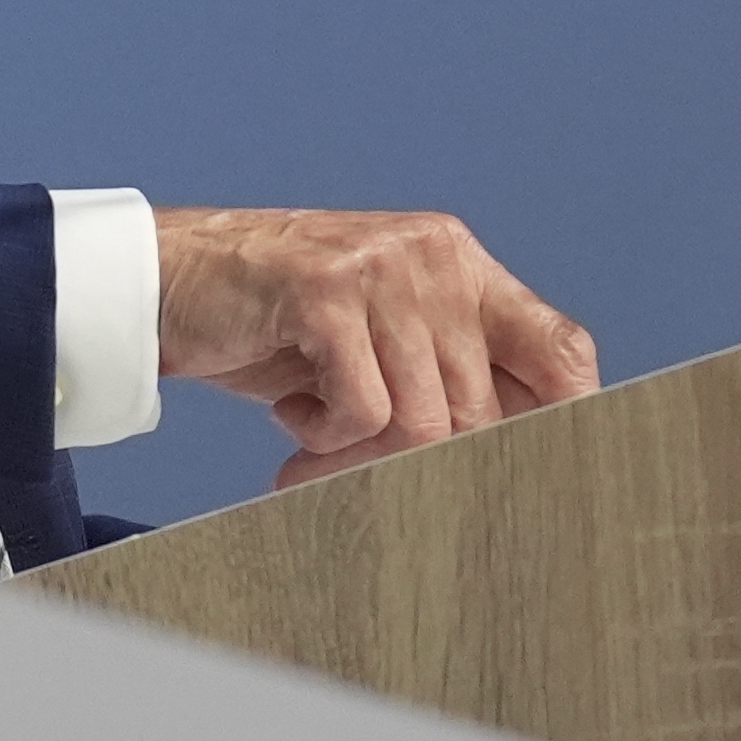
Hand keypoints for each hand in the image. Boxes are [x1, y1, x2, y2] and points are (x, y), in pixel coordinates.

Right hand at [152, 206, 600, 490]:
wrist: (168, 280)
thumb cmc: (275, 325)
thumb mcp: (379, 342)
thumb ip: (447, 377)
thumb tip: (524, 458)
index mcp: (460, 264)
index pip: (561, 349)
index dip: (573, 420)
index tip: (548, 482)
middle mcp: (435, 257)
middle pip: (484, 412)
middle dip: (419, 466)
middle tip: (356, 472)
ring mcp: (383, 269)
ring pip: (426, 421)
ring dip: (362, 457)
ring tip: (314, 443)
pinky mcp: (327, 292)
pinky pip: (365, 410)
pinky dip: (324, 439)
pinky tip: (292, 411)